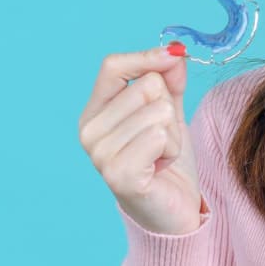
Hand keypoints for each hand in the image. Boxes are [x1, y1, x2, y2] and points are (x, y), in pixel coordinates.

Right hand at [77, 46, 203, 234]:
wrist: (174, 213)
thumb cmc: (166, 163)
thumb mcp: (169, 113)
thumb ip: (169, 81)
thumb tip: (174, 52)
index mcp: (95, 112)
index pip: (113, 66)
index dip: (146, 57)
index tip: (173, 58)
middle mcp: (89, 131)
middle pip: (144, 86)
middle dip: (168, 110)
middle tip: (162, 139)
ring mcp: (100, 154)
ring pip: (156, 111)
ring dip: (172, 134)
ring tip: (161, 155)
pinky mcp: (119, 174)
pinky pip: (158, 135)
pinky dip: (171, 149)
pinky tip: (161, 167)